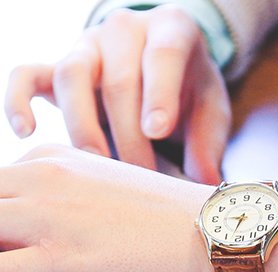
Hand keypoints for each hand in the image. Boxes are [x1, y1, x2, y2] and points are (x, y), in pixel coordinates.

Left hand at [0, 144, 228, 271]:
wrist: (224, 237)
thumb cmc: (178, 225)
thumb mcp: (110, 193)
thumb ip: (67, 204)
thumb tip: (40, 235)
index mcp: (53, 160)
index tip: (10, 246)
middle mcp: (41, 179)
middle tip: (10, 262)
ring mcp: (45, 219)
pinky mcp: (56, 265)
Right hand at [4, 6, 230, 183]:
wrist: (161, 65)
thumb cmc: (188, 90)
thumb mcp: (210, 110)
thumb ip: (209, 143)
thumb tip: (206, 187)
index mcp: (171, 30)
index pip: (163, 55)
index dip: (159, 93)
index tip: (156, 132)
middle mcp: (125, 31)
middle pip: (118, 80)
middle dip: (128, 136)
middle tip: (140, 177)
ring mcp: (86, 46)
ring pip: (71, 76)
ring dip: (83, 127)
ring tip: (96, 167)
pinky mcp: (57, 67)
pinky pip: (26, 75)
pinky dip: (18, 100)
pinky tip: (28, 132)